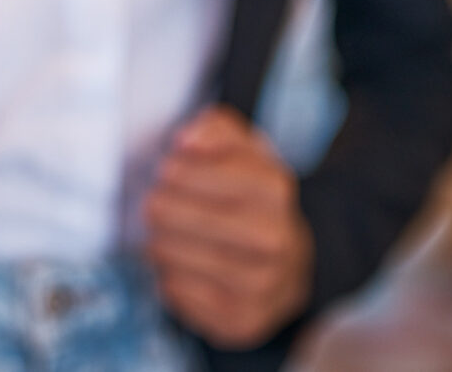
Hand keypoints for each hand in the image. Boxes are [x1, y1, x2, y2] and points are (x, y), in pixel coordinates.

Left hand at [145, 106, 312, 347]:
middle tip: (160, 204)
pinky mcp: (240, 321)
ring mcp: (259, 285)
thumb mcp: (245, 151)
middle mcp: (273, 239)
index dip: (171, 170)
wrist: (293, 266)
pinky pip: (174, 291)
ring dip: (159, 240)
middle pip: (171, 213)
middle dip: (158, 205)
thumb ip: (216, 129)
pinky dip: (169, 275)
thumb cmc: (254, 201)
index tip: (169, 171)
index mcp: (275, 188)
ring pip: (167, 253)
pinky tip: (183, 266)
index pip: (190, 172)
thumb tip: (186, 139)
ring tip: (170, 234)